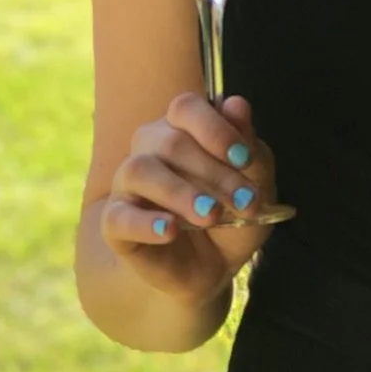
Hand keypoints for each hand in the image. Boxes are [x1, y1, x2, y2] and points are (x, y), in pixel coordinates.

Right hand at [102, 92, 295, 307]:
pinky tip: (172, 230)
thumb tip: (236, 104)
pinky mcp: (115, 222)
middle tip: (246, 202)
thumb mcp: (255, 187)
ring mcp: (128, 183)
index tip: (244, 159)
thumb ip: (250, 150)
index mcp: (183, 128)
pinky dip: (147, 222)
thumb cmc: (233, 216)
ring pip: (140, 170)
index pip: (186, 107)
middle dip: (214, 173)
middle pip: (171, 142)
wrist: (211, 267)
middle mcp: (150, 147)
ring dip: (181, 193)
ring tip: (211, 215)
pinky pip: (119, 216)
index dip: (215, 129)